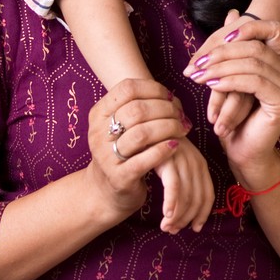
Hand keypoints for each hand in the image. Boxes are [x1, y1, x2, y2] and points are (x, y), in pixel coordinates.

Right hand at [85, 79, 199, 226]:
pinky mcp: (119, 177)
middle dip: (166, 109)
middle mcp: (98, 133)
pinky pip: (145, 159)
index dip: (154, 89)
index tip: (170, 97)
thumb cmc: (123, 152)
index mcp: (98, 114)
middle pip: (137, 110)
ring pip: (142, 133)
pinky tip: (176, 145)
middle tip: (181, 115)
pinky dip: (164, 149)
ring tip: (182, 129)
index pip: (127, 88)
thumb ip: (140, 108)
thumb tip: (172, 96)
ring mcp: (106, 156)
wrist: (106, 191)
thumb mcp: (122, 126)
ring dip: (169, 127)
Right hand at [150, 143, 213, 233]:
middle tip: (173, 230)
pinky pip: (173, 187)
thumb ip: (183, 185)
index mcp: (201, 165)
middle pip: (197, 199)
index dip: (203, 214)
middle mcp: (195, 163)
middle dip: (186, 219)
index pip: (208, 196)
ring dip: (176, 216)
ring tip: (166, 227)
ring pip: (186, 196)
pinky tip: (166, 215)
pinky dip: (171, 204)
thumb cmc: (157, 151)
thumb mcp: (175, 167)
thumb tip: (187, 216)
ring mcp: (183, 161)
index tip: (195, 228)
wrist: (144, 129)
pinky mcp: (169, 160)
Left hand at [186, 17, 279, 182]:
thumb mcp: (231, 76)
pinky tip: (211, 84)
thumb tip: (232, 13)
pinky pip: (254, 81)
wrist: (244, 152)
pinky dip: (229, 80)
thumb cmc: (236, 117)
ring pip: (253, 63)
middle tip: (195, 63)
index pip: (273, 29)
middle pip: (255, 47)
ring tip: (197, 75)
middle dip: (221, 52)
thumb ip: (233, 48)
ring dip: (220, 66)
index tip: (218, 40)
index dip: (247, 28)